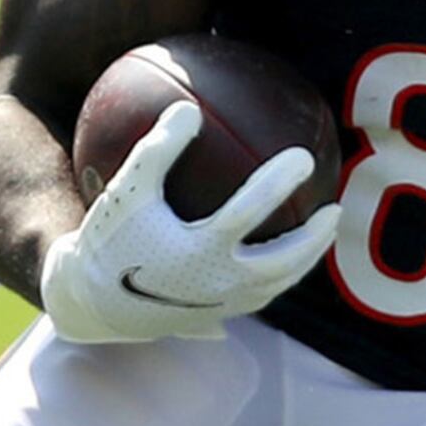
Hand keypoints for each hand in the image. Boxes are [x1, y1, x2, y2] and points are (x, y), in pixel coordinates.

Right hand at [37, 103, 339, 344]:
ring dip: (306, 260)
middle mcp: (215, 283)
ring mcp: (219, 305)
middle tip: (334, 207)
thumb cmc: (109, 238)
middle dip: (315, 236)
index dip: (278, 182)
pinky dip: (280, 277)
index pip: (249, 211)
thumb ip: (156, 150)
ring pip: (277, 285)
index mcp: (196, 250)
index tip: (302, 156)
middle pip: (282, 261)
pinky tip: (285, 258)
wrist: (92, 301)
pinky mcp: (215, 318)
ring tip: (322, 235)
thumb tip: (190, 108)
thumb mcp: (125, 190)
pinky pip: (259, 297)